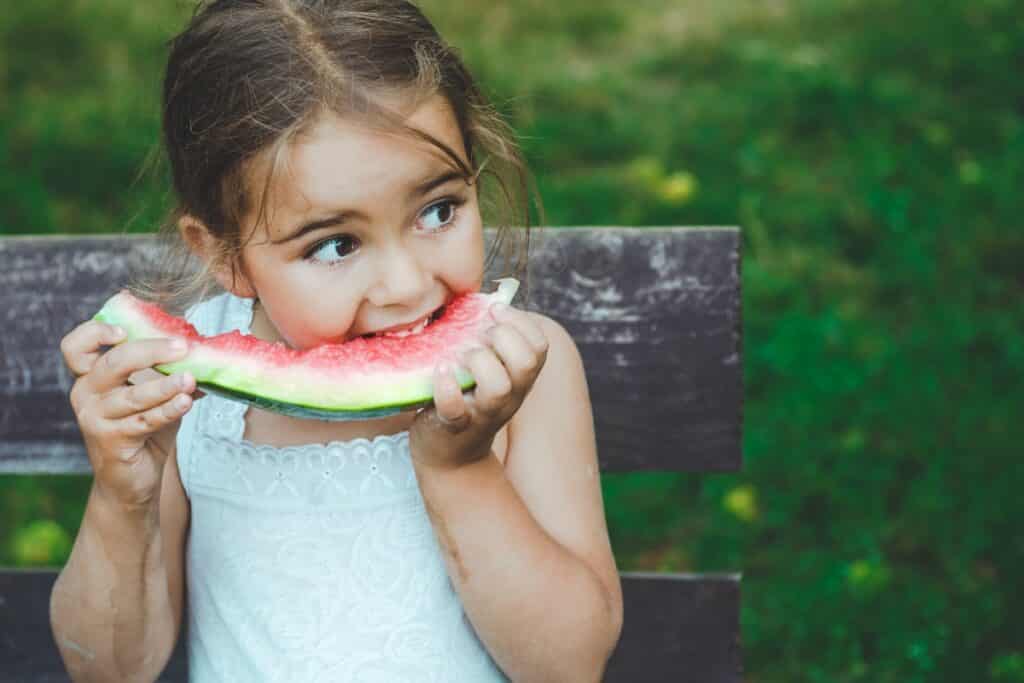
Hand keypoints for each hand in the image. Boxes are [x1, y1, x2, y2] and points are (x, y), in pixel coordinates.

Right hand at [60, 320, 202, 508]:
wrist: (132, 480)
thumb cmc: (144, 430)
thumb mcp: (155, 395)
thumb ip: (169, 372)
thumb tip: (205, 352)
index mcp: (91, 376)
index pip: (76, 347)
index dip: (95, 332)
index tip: (125, 330)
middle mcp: (86, 394)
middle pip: (113, 363)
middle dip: (150, 351)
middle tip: (182, 347)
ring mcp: (95, 419)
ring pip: (132, 395)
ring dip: (165, 386)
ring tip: (190, 379)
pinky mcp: (111, 440)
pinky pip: (144, 421)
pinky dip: (168, 410)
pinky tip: (186, 402)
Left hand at [409, 303, 548, 470]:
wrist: (450, 457)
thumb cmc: (466, 400)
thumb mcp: (489, 373)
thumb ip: (492, 343)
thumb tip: (485, 298)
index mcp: (519, 379)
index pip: (540, 345)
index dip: (520, 322)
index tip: (494, 312)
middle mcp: (509, 397)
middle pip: (526, 362)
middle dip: (503, 337)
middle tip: (479, 336)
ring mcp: (483, 413)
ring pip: (499, 386)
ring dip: (477, 360)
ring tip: (458, 357)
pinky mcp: (454, 426)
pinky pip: (455, 408)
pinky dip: (446, 387)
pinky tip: (440, 372)